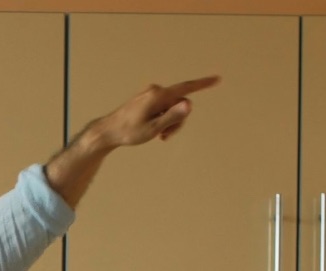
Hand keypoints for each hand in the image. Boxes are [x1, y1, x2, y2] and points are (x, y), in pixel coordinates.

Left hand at [88, 76, 220, 149]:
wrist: (108, 132)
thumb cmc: (129, 132)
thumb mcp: (153, 129)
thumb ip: (172, 117)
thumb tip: (189, 104)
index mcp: (158, 96)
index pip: (185, 88)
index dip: (203, 84)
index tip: (217, 79)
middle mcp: (155, 91)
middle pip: (180, 103)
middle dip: (178, 120)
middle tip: (165, 136)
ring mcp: (151, 94)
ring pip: (172, 107)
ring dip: (170, 122)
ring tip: (158, 136)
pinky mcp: (148, 99)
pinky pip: (163, 108)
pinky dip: (163, 119)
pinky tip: (154, 130)